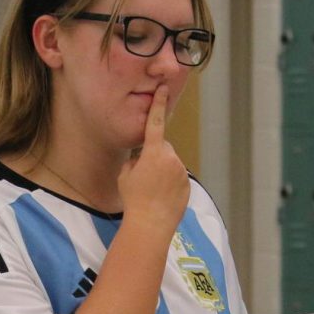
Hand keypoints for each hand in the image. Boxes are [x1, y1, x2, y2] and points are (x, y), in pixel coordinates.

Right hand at [117, 85, 189, 233]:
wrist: (150, 224)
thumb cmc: (133, 199)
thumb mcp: (125, 174)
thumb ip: (135, 159)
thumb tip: (142, 157)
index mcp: (153, 152)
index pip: (156, 123)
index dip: (158, 105)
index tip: (163, 89)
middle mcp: (171, 158)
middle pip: (162, 147)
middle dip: (154, 155)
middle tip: (144, 176)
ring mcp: (181, 172)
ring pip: (170, 163)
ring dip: (162, 170)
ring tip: (152, 190)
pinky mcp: (187, 184)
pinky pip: (177, 177)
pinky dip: (170, 183)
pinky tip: (161, 196)